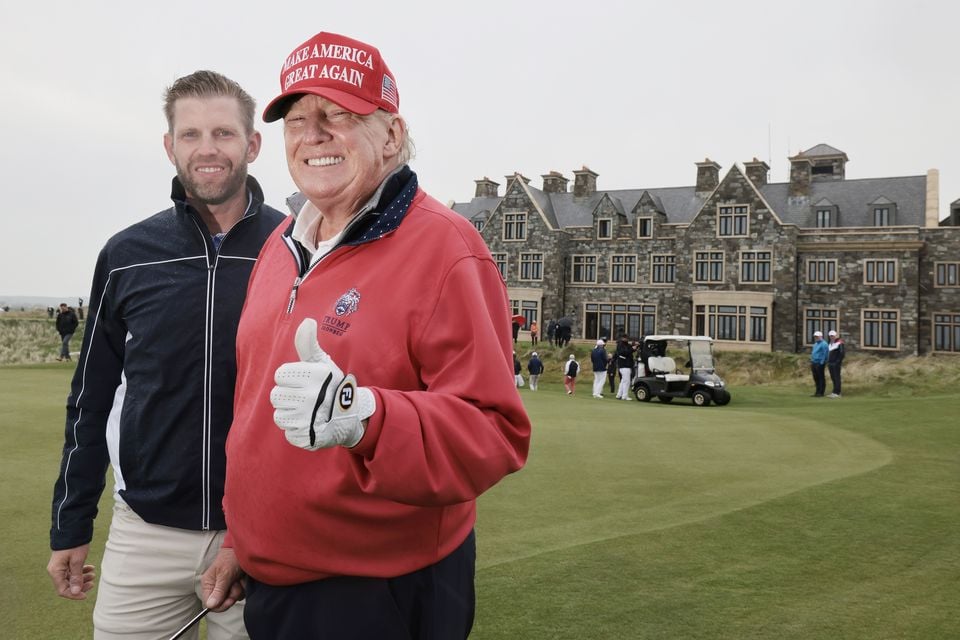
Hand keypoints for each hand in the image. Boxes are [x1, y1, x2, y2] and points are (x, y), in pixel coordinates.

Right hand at [47, 545, 95, 599]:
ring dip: (82, 578)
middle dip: (80, 586)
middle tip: (92, 583)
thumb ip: (76, 577)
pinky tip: (90, 568)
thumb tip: (76, 592)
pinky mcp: (65, 562)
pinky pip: (72, 571)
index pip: (63, 590)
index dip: (74, 594)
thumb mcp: (77, 561)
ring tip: (93, 574)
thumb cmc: (74, 544)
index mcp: (55, 571)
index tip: (86, 595)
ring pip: (71, 578)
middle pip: (67, 585)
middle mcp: (56, 570)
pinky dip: (81, 571)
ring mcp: (60, 566)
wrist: (73, 528)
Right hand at [201, 547, 244, 611]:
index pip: (209, 604)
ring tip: (239, 578)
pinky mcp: (235, 586)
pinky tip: (243, 578)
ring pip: (233, 599)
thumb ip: (219, 590)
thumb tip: (210, 606)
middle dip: (231, 595)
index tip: (230, 601)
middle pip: (222, 603)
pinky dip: (243, 587)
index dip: (220, 605)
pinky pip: (240, 594)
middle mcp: (215, 587)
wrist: (244, 549)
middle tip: (235, 583)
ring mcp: (226, 587)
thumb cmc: (231, 558)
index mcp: (208, 584)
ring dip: (239, 590)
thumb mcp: (225, 574)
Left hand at [270, 318, 375, 449]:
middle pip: (276, 396)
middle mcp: (312, 397)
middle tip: (305, 398)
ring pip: (279, 415)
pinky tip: (309, 424)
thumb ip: (308, 344)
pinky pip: (287, 432)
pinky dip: (296, 429)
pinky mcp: (306, 437)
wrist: (350, 417)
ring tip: (307, 412)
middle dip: (288, 396)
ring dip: (290, 414)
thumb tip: (307, 321)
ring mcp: (308, 418)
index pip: (280, 375)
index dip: (290, 378)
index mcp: (315, 376)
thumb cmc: (332, 386)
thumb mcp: (323, 363)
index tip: (304, 382)